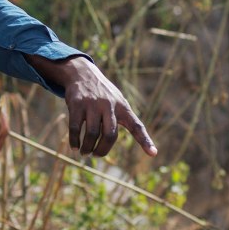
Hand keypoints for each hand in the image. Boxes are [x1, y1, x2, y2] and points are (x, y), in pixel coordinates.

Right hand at [31, 56, 155, 157]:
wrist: (83, 73)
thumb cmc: (104, 94)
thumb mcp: (118, 101)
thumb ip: (125, 119)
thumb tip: (131, 139)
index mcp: (122, 107)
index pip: (137, 125)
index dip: (145, 140)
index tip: (153, 153)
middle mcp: (109, 105)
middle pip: (110, 135)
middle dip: (102, 150)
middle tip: (95, 155)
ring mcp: (92, 104)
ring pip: (92, 134)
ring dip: (87, 148)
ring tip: (84, 153)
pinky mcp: (76, 104)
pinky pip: (75, 128)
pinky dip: (75, 141)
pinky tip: (74, 147)